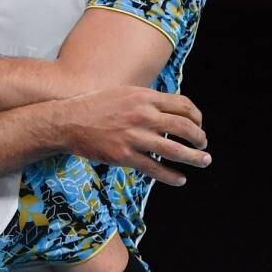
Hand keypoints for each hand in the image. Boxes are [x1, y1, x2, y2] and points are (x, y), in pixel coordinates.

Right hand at [54, 86, 210, 186]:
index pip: (183, 105)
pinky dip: (172, 176)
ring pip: (175, 150)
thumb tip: (167, 108)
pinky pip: (155, 169)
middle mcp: (143, 116)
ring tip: (203, 161)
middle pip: (185, 127)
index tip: (199, 125)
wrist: (68, 122)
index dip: (197, 117)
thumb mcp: (122, 93)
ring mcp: (135, 137)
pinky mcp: (125, 156)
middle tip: (203, 145)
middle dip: (200, 138)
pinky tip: (180, 179)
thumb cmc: (93, 106)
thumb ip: (145, 100)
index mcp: (144, 97)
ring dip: (194, 158)